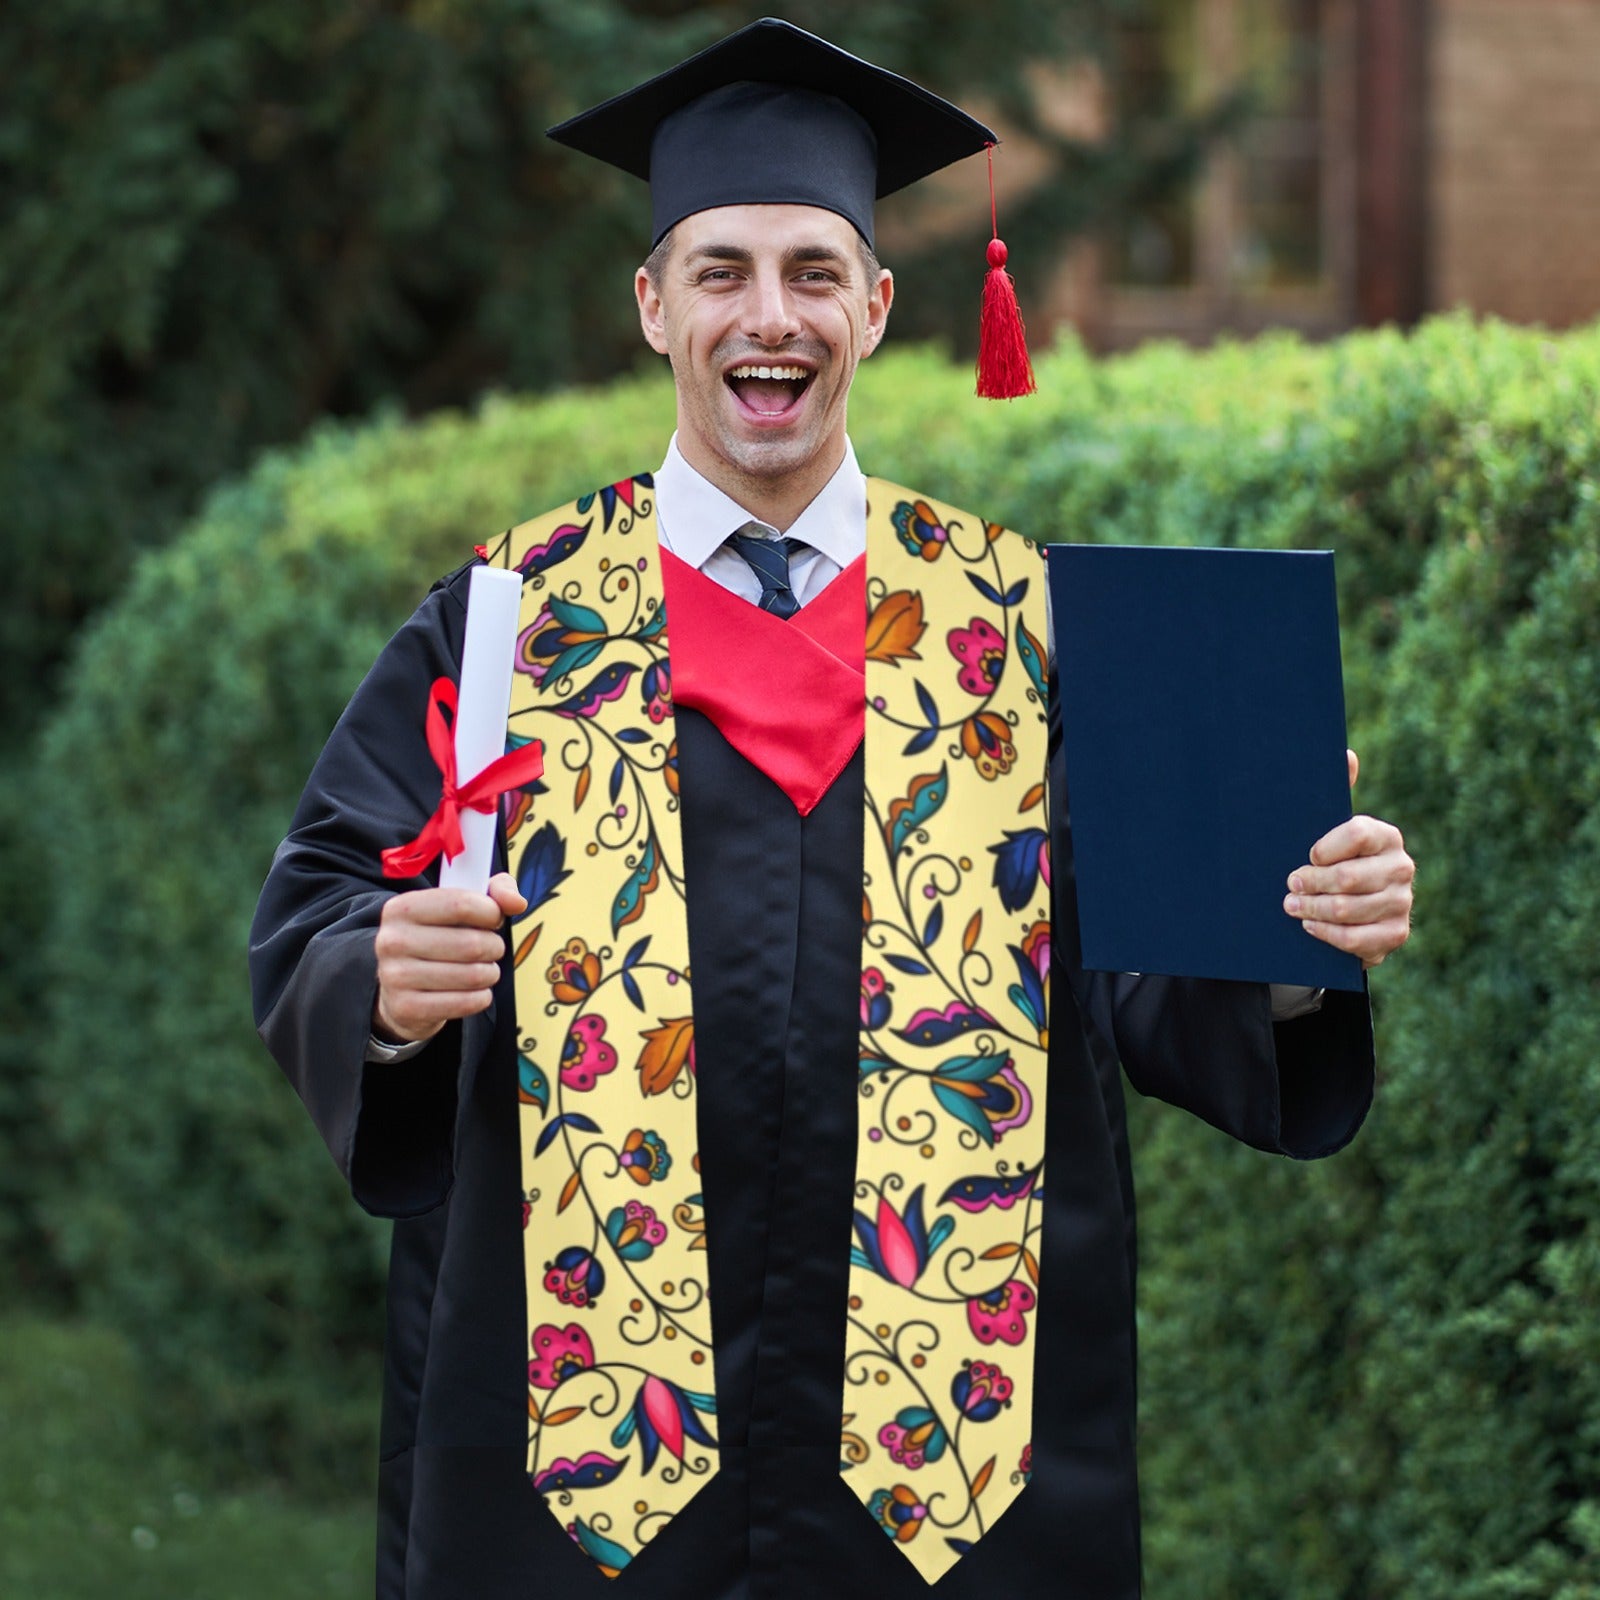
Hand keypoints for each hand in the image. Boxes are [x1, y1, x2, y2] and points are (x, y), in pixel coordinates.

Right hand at [372, 871, 528, 1043]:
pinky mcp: (406, 1008)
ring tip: (483, 970)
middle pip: (471, 943)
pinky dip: (481, 997)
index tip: (493, 919)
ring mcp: (395, 976)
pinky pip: (465, 1003)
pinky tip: (474, 991)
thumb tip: (517, 902)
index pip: (461, 904)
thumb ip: (494, 892)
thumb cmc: (438, 938)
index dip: (491, 913)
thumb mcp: (460, 905)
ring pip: (472, 975)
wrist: (401, 988)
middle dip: (494, 947)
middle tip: (491, 949)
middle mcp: (392, 940)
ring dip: (490, 973)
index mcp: (402, 908)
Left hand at [1283, 750, 1413, 967]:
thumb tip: (1346, 754)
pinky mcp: (1395, 934)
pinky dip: (1327, 934)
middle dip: (1310, 883)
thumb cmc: (1332, 860)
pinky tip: (1310, 926)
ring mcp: (1402, 903)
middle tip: (1289, 885)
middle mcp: (1401, 867)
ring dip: (1312, 909)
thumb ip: (1336, 792)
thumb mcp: (1328, 828)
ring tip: (1291, 906)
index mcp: (1386, 836)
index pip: (1356, 833)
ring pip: (1348, 909)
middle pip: (1348, 877)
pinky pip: (1356, 939)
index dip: (1325, 847)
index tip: (1306, 855)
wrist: (1351, 908)